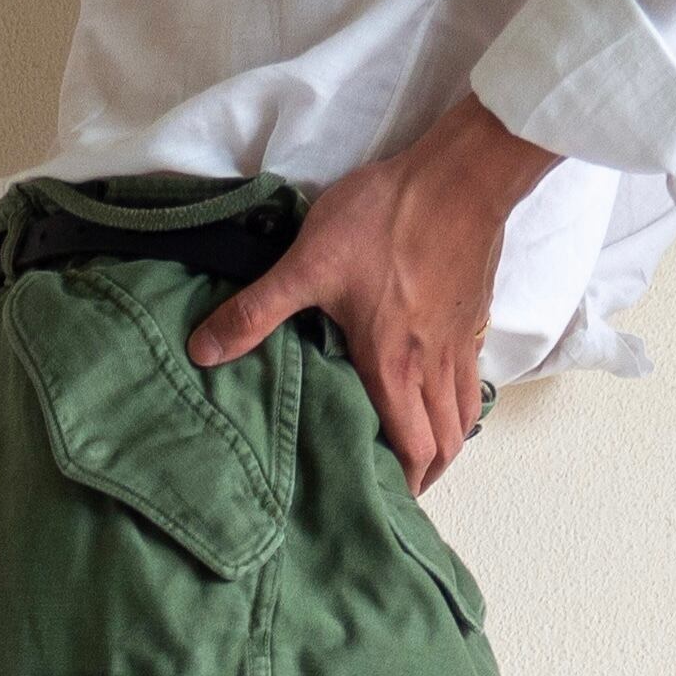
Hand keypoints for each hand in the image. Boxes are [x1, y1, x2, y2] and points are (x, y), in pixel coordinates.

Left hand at [188, 95, 555, 494]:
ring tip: (426, 450)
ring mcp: (459, 342)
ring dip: (449, 441)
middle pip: (445, 443)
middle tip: (403, 484)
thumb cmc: (388, 219)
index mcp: (393, 368)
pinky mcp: (473, 314)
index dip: (404, 482)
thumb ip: (256, 311)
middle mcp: (432, 366)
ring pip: (464, 415)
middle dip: (429, 472)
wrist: (461, 176)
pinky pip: (473, 375)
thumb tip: (202, 352)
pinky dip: (462, 399)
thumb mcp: (308, 263)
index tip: (386, 499)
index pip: (411, 449)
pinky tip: (443, 388)